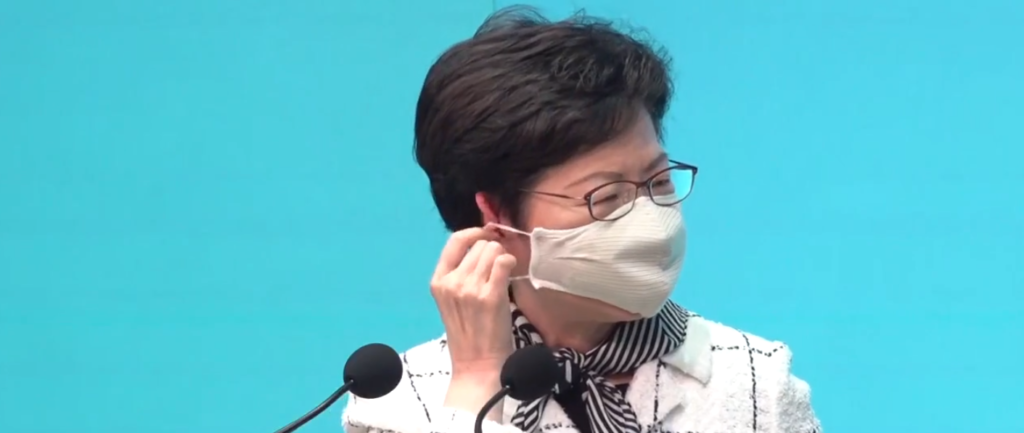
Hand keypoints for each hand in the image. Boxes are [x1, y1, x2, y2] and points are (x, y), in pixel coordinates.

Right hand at [431, 227, 517, 376]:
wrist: (477, 364)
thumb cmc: (469, 333)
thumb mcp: (452, 300)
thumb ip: (461, 272)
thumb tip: (483, 242)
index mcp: (438, 281)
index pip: (456, 240)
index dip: (476, 232)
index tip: (488, 236)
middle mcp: (452, 281)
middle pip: (480, 245)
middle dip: (492, 252)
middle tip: (497, 271)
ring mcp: (470, 288)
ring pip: (494, 251)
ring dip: (503, 260)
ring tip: (502, 279)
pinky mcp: (490, 295)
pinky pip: (504, 262)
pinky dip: (511, 264)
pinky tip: (511, 276)